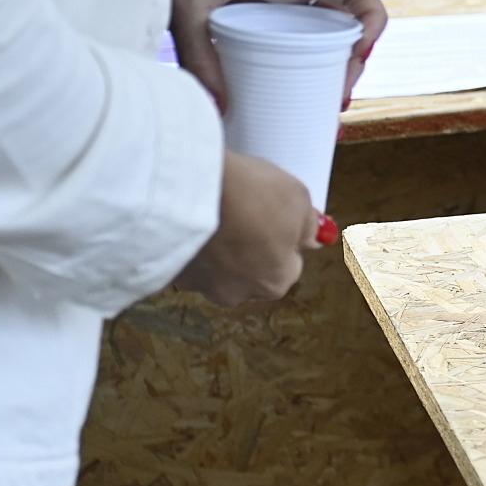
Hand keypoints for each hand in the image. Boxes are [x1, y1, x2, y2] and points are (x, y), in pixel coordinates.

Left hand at [170, 0, 385, 107]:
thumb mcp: (186, 5)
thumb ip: (200, 55)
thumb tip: (221, 109)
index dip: (371, 21)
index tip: (358, 57)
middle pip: (348, 14)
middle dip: (352, 56)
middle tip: (337, 97)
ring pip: (327, 22)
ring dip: (333, 57)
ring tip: (324, 99)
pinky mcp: (263, 0)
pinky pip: (300, 26)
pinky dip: (307, 53)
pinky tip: (293, 83)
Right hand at [172, 152, 317, 304]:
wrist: (191, 192)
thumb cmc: (252, 197)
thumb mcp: (298, 200)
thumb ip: (309, 224)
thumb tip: (315, 238)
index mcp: (276, 282)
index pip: (288, 264)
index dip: (283, 236)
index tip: (274, 214)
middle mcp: (239, 293)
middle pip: (252, 270)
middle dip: (250, 246)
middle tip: (244, 211)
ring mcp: (201, 286)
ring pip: (217, 266)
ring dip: (218, 245)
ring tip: (216, 211)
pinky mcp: (171, 273)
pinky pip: (188, 258)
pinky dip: (192, 242)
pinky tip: (192, 217)